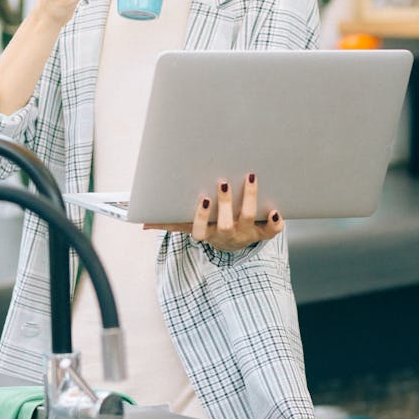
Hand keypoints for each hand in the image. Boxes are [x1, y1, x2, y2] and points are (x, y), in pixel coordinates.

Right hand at [143, 172, 283, 252]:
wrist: (235, 242)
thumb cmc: (210, 226)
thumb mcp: (190, 227)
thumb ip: (168, 224)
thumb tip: (141, 223)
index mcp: (207, 234)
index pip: (200, 229)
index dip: (202, 216)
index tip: (203, 198)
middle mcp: (226, 235)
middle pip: (226, 224)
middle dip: (226, 204)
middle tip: (224, 182)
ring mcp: (245, 234)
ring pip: (249, 219)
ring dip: (250, 199)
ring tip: (250, 176)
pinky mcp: (262, 232)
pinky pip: (272, 231)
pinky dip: (276, 223)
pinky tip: (277, 209)